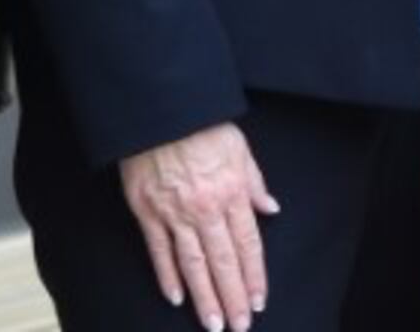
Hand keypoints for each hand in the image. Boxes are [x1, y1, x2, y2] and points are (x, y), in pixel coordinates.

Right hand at [117, 121, 279, 331]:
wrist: (161, 109)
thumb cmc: (202, 124)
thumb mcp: (240, 148)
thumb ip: (255, 183)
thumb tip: (271, 209)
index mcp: (232, 193)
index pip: (248, 245)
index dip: (254, 276)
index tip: (259, 301)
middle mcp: (206, 209)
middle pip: (223, 263)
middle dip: (234, 298)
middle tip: (240, 326)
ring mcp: (175, 213)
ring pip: (194, 264)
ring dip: (205, 298)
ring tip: (213, 324)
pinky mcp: (148, 212)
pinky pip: (159, 251)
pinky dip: (167, 276)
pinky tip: (176, 298)